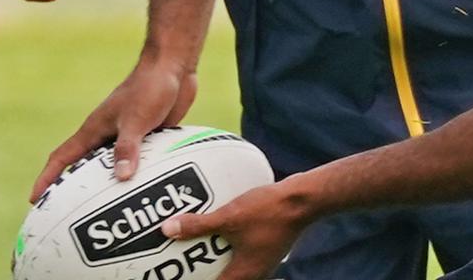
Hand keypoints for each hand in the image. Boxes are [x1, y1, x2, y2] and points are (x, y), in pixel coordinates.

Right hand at [29, 58, 196, 201]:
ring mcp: (127, 135)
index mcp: (94, 130)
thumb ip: (127, 148)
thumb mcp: (136, 120)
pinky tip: (146, 191)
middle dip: (75, 189)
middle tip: (69, 214)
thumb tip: (120, 178)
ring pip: (113, 166)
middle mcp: (106, 134)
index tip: (34, 200)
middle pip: (85, 167)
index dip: (46, 179)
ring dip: (110, 185)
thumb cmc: (148, 88)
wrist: (173, 67)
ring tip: (108, 211)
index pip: (61, 158)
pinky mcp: (148, 135)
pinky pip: (138, 160)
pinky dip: (138, 175)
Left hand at [162, 180, 310, 279]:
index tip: (182, 278)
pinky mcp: (270, 246)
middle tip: (189, 268)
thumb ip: (199, 225)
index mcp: (243, 274)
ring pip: (238, 270)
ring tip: (203, 253)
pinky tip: (227, 232)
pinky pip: (247, 255)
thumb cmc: (269, 211)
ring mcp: (265, 261)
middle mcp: (256, 272)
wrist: (304, 199)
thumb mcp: (229, 217)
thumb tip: (168, 229)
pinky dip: (234, 249)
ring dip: (222, 264)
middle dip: (208, 275)